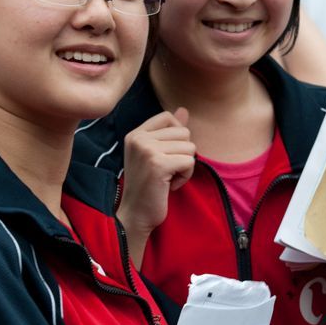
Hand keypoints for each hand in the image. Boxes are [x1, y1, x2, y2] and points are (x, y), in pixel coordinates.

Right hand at [116, 107, 195, 266]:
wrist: (135, 214)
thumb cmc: (148, 186)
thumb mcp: (155, 154)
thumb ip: (169, 131)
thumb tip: (184, 110)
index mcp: (135, 133)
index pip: (168, 117)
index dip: (177, 136)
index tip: (167, 155)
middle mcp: (139, 138)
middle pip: (184, 132)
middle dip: (183, 154)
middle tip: (166, 171)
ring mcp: (147, 150)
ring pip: (189, 147)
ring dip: (185, 166)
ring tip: (167, 178)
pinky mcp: (158, 164)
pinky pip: (190, 162)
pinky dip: (185, 176)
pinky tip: (170, 185)